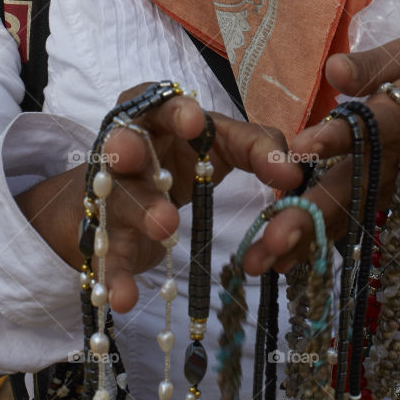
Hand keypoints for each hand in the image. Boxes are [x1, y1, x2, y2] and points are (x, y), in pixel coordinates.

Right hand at [14, 81, 302, 311]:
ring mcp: (111, 193)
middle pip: (121, 140)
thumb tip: (295, 175)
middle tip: (135, 156)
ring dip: (140, 210)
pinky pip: (107, 256)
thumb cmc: (185, 160)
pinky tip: (125, 298)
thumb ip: (259, 147)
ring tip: (165, 226)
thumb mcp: (223, 145)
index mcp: (159, 117)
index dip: (175, 111)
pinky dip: (116, 276)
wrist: (133, 203)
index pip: (162, 102)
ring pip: (118, 197)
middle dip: (127, 146)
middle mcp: (127, 148)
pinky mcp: (104, 238)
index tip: (196, 123)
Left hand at [240, 35, 399, 275]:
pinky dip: (320, 244)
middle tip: (272, 239)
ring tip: (266, 263)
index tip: (301, 147)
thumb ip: (369, 65)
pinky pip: (351, 223)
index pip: (367, 128)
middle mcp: (394, 159)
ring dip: (307, 239)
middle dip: (310, 215)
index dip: (335, 138)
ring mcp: (391, 184)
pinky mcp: (386, 197)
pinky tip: (285, 263)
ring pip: (346, 214)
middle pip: (349, 188)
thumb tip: (333, 68)